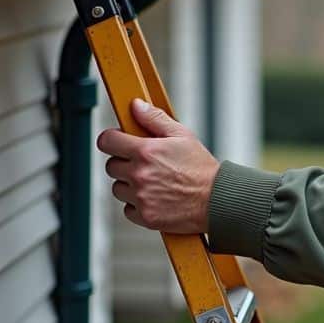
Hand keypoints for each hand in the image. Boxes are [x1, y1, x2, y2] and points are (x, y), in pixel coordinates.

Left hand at [96, 98, 220, 232]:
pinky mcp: (144, 216)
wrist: (217, 200)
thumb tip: (135, 106)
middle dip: (124, 163)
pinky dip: (138, 205)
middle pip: (111, 166)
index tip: (118, 142)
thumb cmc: (201, 167)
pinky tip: (156, 198)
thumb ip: (155, 119)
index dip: (112, 139)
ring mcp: (140, 197)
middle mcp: (139, 174)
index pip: (107, 141)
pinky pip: (128, 209)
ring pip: (118, 188)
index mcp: (146, 151)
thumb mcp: (182, 135)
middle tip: (145, 164)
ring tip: (154, 182)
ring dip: (130, 185)